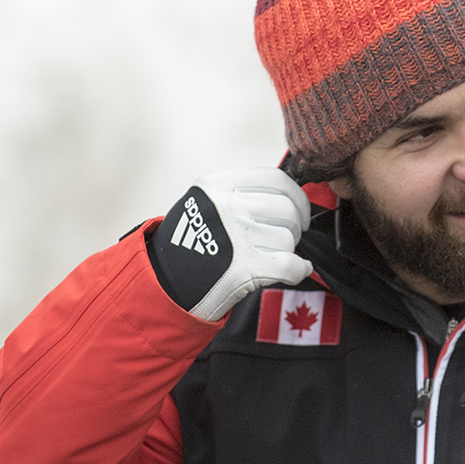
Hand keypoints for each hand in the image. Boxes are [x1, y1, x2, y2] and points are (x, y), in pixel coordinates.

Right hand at [149, 168, 313, 321]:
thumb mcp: (205, 203)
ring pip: (288, 239)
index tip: (299, 211)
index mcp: (219, 185)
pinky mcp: (245, 267)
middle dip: (293, 227)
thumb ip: (242, 194)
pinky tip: (296, 270)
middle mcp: (229, 207)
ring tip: (266, 256)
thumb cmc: (190, 245)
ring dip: (287, 251)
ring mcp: (238, 236)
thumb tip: (291, 199)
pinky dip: (298, 270)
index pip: (277, 180)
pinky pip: (291, 264)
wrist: (165, 284)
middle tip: (283, 238)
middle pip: (287, 209)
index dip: (296, 197)